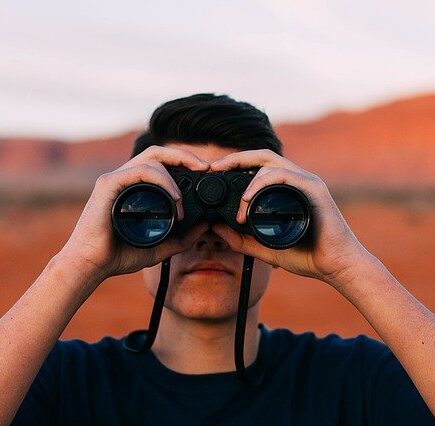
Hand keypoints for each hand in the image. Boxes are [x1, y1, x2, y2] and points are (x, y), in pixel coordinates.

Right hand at [58, 146, 209, 284]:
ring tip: (181, 201)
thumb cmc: (118, 255)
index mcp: (135, 187)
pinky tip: (173, 197)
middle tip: (204, 167)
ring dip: (173, 177)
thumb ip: (182, 238)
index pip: (161, 163)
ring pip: (151, 160)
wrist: (91, 266)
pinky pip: (139, 171)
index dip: (183, 162)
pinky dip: (161, 180)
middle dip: (184, 155)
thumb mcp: (160, 247)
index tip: (204, 172)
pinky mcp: (108, 185)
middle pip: (158, 152)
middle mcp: (125, 178)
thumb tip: (205, 226)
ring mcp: (115, 179)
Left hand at [210, 149, 368, 287]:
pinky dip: (262, 183)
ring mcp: (306, 182)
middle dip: (236, 158)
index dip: (235, 164)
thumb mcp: (264, 248)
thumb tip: (216, 228)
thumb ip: (241, 240)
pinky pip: (284, 176)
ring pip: (270, 163)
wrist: (336, 266)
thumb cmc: (307, 256)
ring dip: (248, 178)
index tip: (214, 173)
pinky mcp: (313, 189)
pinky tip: (249, 199)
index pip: (258, 166)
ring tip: (238, 203)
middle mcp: (296, 180)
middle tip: (215, 168)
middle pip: (262, 156)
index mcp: (286, 189)